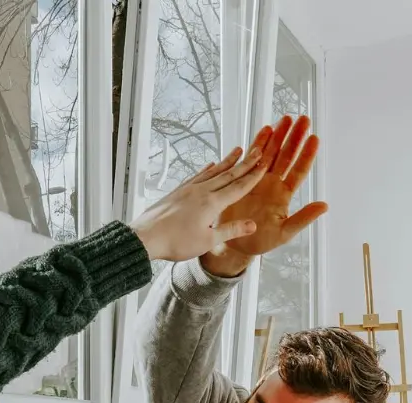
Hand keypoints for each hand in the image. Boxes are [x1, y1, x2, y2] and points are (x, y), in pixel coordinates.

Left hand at [130, 137, 271, 261]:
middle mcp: (202, 191)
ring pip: (213, 171)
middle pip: (228, 174)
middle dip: (245, 163)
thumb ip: (230, 230)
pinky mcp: (179, 191)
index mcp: (212, 203)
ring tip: (238, 150)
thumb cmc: (176, 242)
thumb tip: (252, 225)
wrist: (147, 237)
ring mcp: (189, 189)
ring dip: (227, 161)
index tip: (264, 165)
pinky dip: (207, 169)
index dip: (253, 176)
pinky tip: (211, 165)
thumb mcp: (208, 241)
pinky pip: (197, 175)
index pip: (238, 187)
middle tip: (258, 151)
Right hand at [201, 115, 328, 277]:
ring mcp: (258, 180)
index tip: (314, 139)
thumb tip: (324, 206)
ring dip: (278, 136)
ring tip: (286, 119)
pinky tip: (265, 130)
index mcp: (284, 195)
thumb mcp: (285, 232)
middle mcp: (273, 184)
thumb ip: (303, 218)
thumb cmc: (260, 241)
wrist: (236, 244)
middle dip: (294, 138)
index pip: (299, 171)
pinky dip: (258, 144)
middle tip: (303, 120)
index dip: (307, 155)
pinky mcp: (243, 179)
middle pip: (286, 156)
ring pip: (271, 153)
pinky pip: (252, 158)